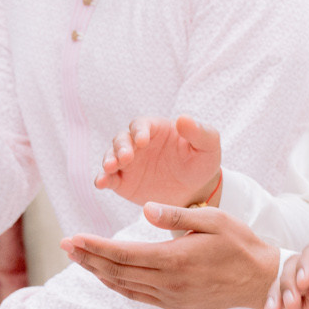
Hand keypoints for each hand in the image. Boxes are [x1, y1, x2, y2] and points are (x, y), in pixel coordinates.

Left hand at [66, 204, 277, 308]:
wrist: (261, 280)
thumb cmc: (240, 244)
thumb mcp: (214, 220)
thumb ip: (177, 215)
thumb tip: (145, 209)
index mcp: (175, 259)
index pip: (124, 253)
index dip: (95, 246)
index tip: (73, 238)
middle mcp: (169, 282)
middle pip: (117, 271)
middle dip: (88, 258)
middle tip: (65, 246)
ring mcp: (171, 297)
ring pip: (124, 286)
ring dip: (98, 272)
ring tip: (79, 259)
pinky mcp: (175, 304)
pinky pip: (138, 296)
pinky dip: (118, 285)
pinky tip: (107, 276)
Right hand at [95, 116, 222, 207]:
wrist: (196, 190)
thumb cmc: (202, 161)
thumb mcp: (208, 145)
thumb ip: (198, 132)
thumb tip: (183, 118)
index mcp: (155, 130)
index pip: (141, 125)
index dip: (139, 131)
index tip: (143, 141)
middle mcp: (137, 144)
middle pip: (121, 139)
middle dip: (121, 147)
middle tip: (126, 157)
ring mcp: (128, 163)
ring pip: (111, 157)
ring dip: (109, 160)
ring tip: (110, 168)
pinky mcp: (123, 182)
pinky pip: (109, 178)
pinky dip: (102, 179)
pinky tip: (101, 183)